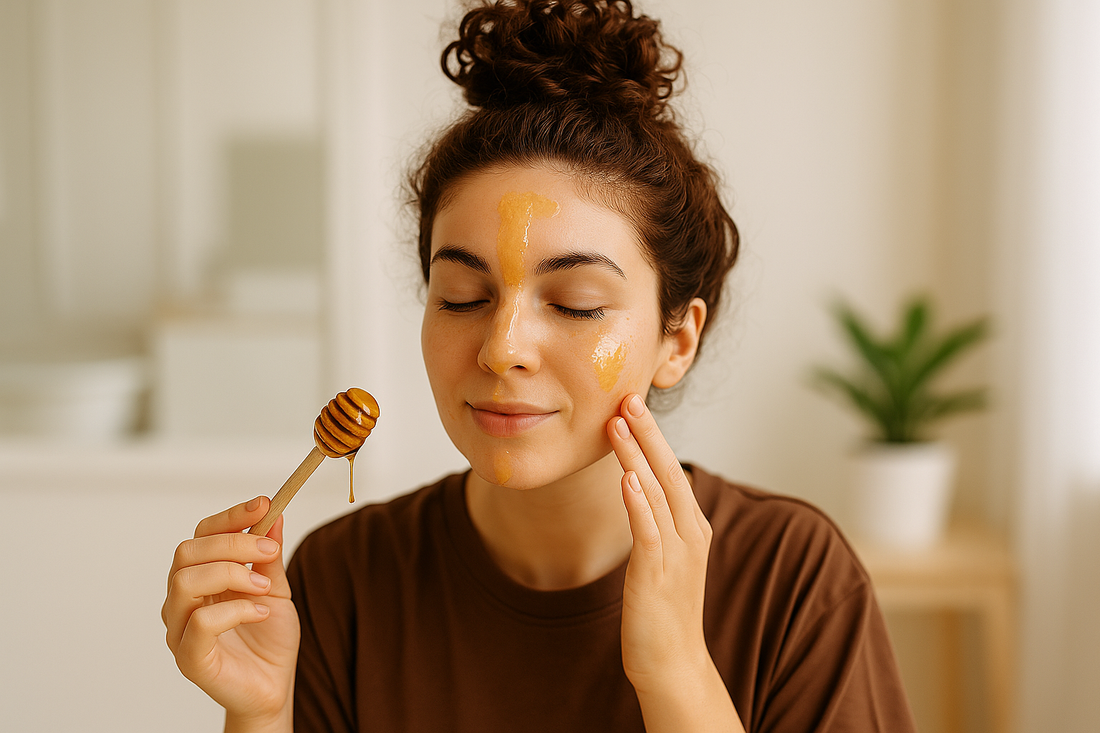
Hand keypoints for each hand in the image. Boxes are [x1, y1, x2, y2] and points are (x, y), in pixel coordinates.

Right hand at [162, 497, 299, 726]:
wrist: (275, 685)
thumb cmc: (269, 638)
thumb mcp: (276, 587)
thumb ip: (269, 554)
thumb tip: (273, 513)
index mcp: (200, 578)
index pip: (201, 535)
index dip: (230, 517)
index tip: (264, 504)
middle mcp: (182, 600)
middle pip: (188, 552)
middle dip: (234, 543)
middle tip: (270, 551)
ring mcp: (180, 629)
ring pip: (185, 582)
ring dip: (232, 574)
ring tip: (263, 587)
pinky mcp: (190, 658)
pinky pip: (199, 623)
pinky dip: (235, 610)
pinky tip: (259, 613)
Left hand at [607, 393, 713, 693]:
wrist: (673, 663)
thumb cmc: (664, 610)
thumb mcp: (665, 557)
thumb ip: (656, 521)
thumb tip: (637, 486)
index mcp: (694, 527)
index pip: (674, 471)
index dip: (653, 438)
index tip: (634, 405)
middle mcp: (691, 535)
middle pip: (669, 473)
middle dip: (648, 434)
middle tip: (628, 399)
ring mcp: (677, 554)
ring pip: (657, 494)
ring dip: (636, 457)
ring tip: (617, 425)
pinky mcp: (656, 574)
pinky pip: (648, 531)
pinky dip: (639, 503)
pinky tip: (626, 479)